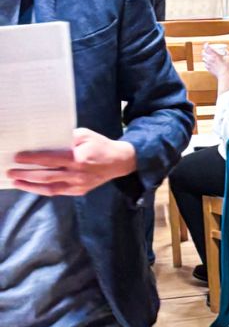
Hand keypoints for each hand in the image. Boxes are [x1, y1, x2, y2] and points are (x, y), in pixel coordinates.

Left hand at [7, 128, 137, 195]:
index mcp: (79, 158)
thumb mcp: (85, 135)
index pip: (50, 159)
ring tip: (15, 181)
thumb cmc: (100, 145)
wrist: (120, 162)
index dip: (32, 159)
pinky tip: (31, 186)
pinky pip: (57, 192)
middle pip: (46, 175)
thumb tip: (45, 140)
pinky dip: (42, 190)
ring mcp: (79, 185)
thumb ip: (66, 138)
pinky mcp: (80, 191)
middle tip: (9, 171)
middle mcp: (78, 174)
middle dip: (26, 174)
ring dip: (30, 185)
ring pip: (49, 187)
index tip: (17, 157)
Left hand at [202, 42, 228, 91]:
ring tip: (208, 56)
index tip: (207, 43)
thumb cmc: (227, 67)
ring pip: (203, 58)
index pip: (207, 48)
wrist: (224, 75)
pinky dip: (206, 62)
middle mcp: (210, 59)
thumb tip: (225, 50)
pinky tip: (209, 62)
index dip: (206, 44)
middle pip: (203, 52)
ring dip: (205, 56)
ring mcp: (208, 64)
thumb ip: (227, 52)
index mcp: (214, 55)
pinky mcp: (208, 68)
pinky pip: (205, 64)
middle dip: (204, 50)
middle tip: (207, 50)